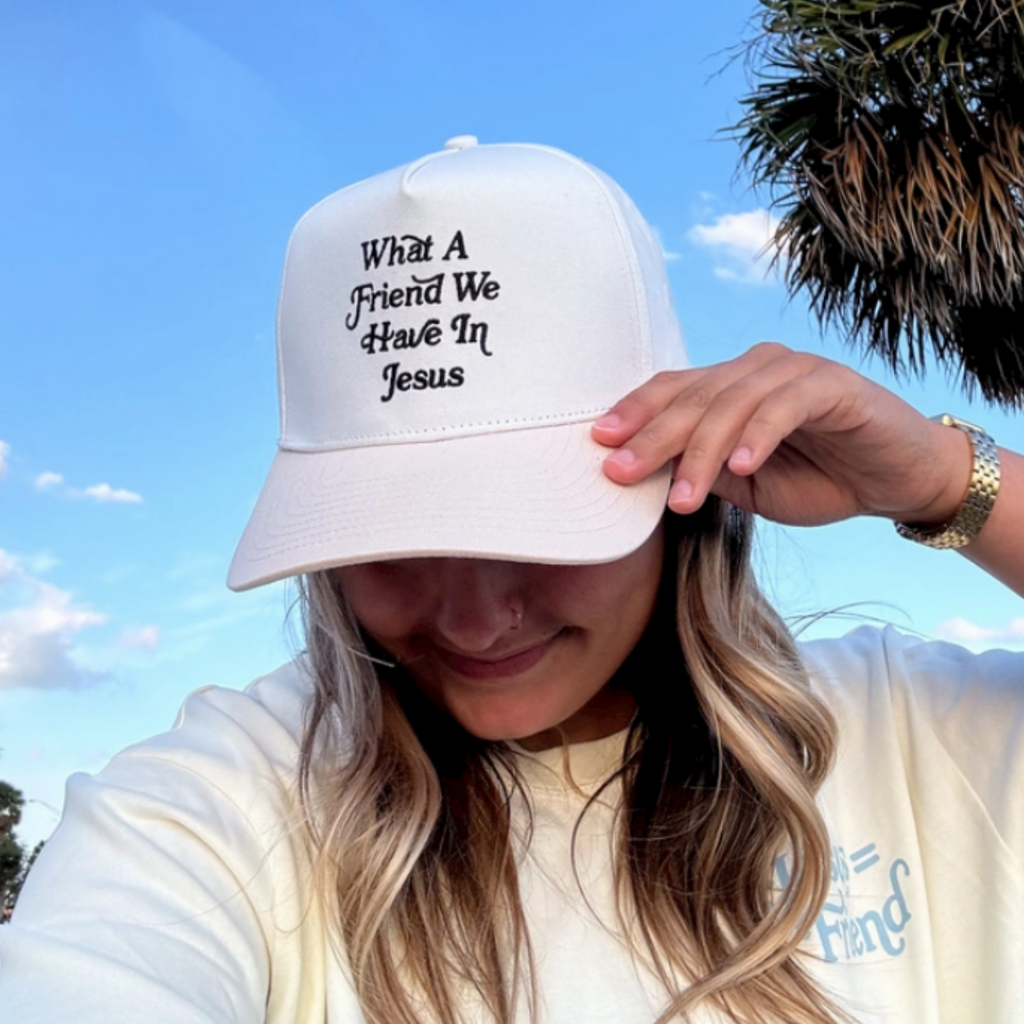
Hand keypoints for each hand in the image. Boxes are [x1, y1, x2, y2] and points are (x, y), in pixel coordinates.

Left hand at [592, 343, 971, 527]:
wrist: (899, 480)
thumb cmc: (821, 478)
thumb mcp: (749, 486)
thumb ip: (706, 472)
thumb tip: (647, 475)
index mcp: (731, 387)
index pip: (672, 391)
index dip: (634, 414)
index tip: (597, 445)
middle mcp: (756, 369)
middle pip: (692, 396)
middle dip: (652, 437)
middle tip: (619, 472)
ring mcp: (794, 371)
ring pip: (732, 403)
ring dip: (702, 452)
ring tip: (682, 497)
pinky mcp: (832, 385)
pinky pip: (784, 406)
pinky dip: (759, 436)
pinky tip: (741, 467)